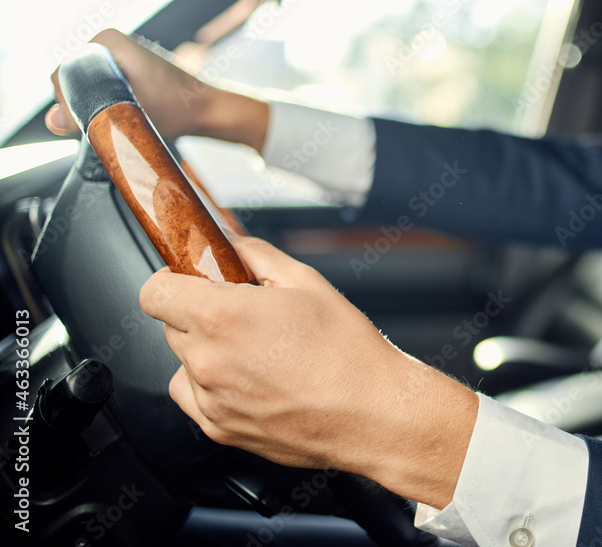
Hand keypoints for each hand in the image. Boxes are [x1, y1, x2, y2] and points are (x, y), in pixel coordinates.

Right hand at [48, 29, 268, 151]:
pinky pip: (98, 89)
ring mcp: (116, 55)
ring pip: (84, 89)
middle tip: (102, 125)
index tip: (86, 123)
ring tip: (114, 121)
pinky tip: (117, 118)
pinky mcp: (124, 70)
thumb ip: (85, 118)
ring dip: (91, 109)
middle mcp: (107, 43)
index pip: (62, 76)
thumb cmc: (177, 110)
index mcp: (105, 41)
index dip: (67, 105)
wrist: (207, 110)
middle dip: (80, 108)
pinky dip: (101, 106)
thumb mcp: (125, 116)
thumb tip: (52, 121)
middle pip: (71, 82)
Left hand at [139, 236, 477, 507]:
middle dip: (200, 314)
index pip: (155, 291)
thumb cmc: (349, 354)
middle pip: (171, 325)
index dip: (173, 279)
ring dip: (207, 352)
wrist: (373, 414)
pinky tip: (253, 380)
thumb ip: (256, 254)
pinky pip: (194, 398)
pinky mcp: (219, 429)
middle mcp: (207, 361)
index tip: (190, 281)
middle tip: (244, 316)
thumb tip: (230, 244)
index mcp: (222, 317)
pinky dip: (213, 387)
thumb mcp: (307, 282)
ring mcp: (210, 400)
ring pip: (183, 362)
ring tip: (255, 353)